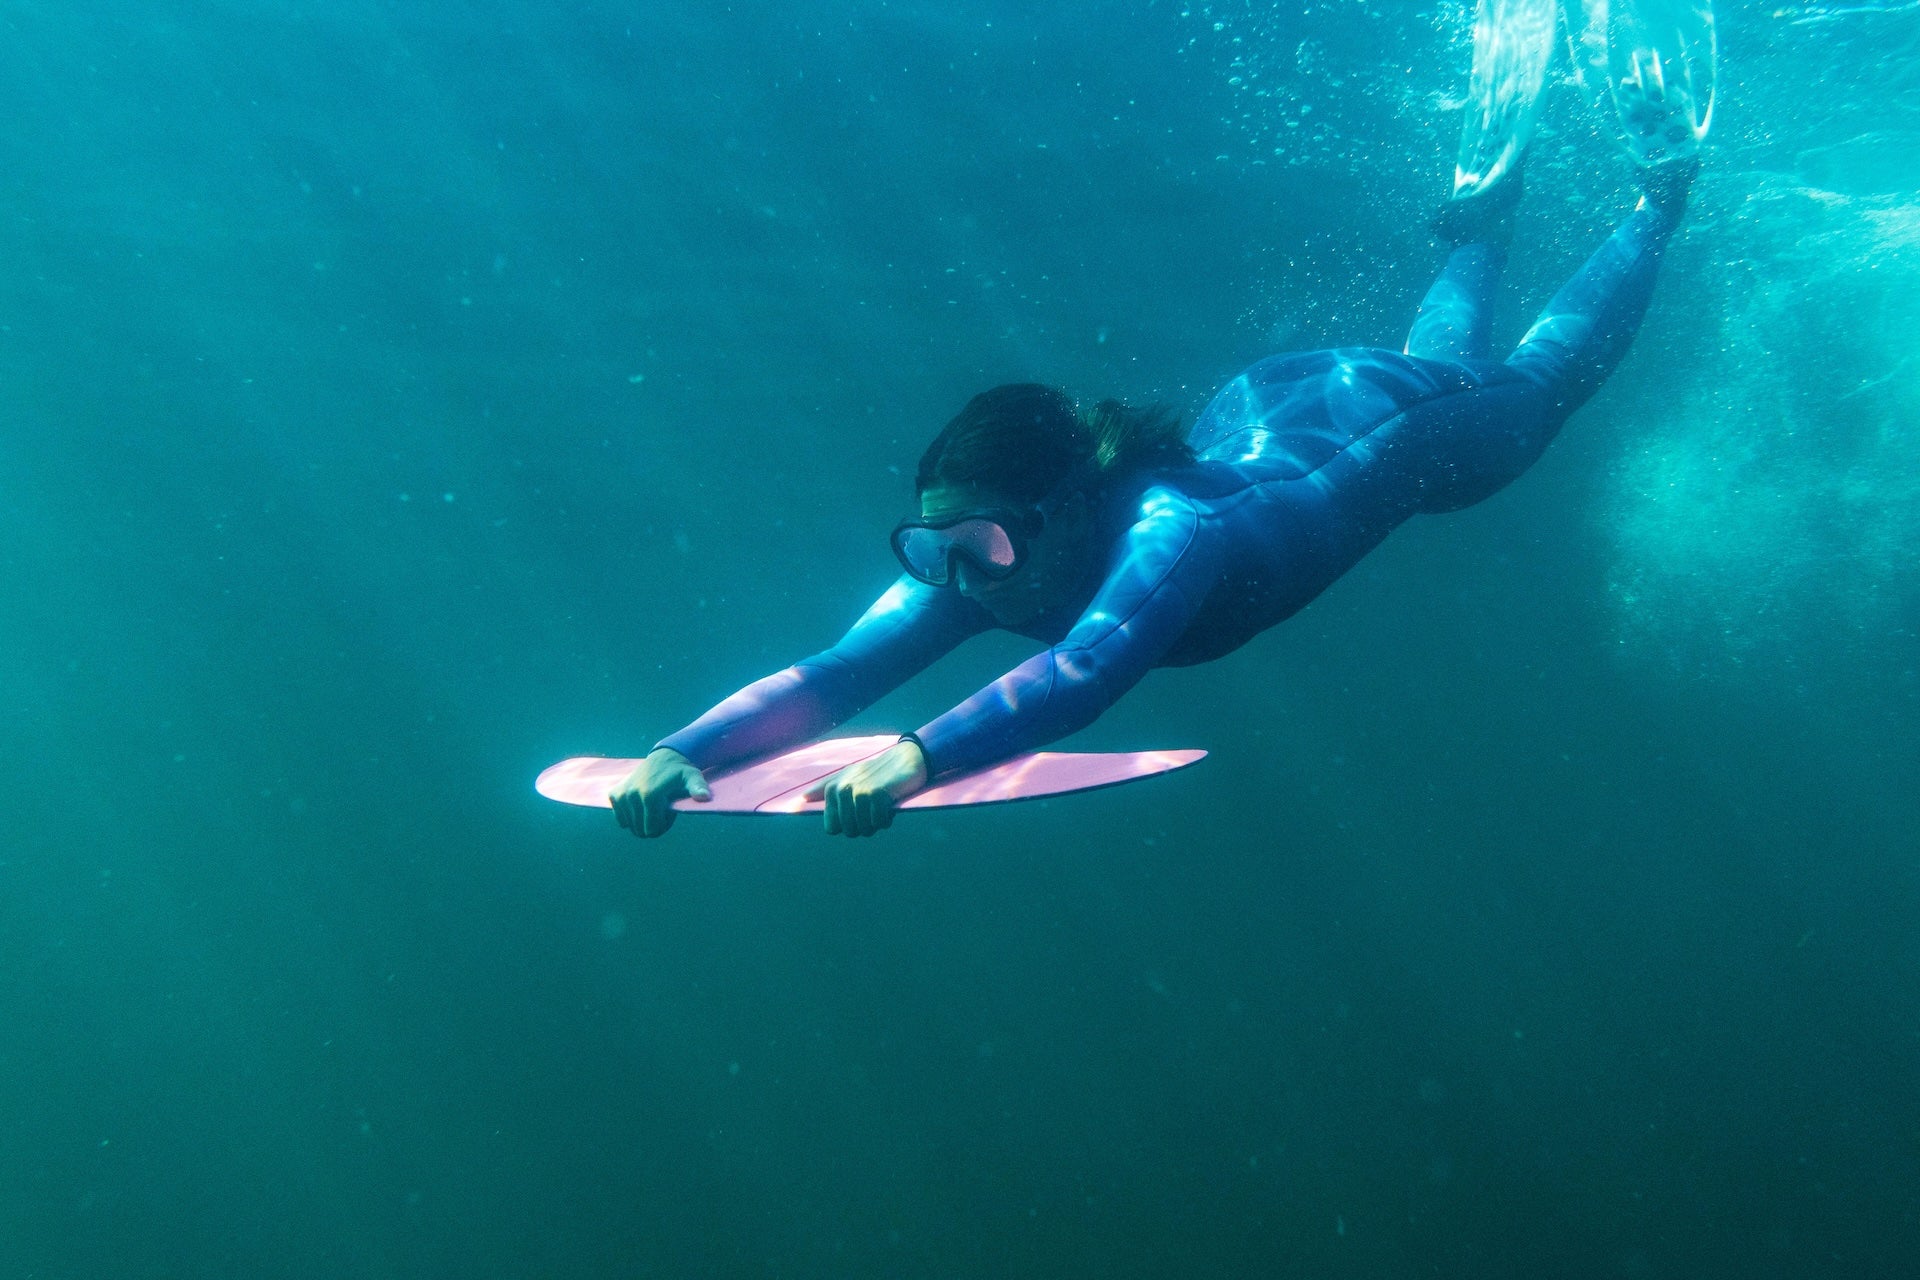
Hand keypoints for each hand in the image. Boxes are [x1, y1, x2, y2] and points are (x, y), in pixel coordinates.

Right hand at [611, 747, 710, 837]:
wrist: (664, 757)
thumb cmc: (680, 772)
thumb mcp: (692, 778)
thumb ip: (698, 788)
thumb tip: (705, 797)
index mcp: (649, 796)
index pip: (653, 830)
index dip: (664, 825)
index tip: (669, 811)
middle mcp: (631, 795)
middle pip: (641, 830)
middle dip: (653, 824)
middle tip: (661, 807)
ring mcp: (621, 795)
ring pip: (630, 826)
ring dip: (643, 819)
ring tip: (652, 803)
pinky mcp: (614, 794)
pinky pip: (620, 819)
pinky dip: (630, 816)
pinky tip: (640, 803)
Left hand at [806, 740, 928, 837]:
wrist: (904, 759)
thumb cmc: (874, 772)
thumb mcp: (846, 776)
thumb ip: (823, 788)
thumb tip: (800, 800)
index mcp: (832, 788)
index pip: (832, 828)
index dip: (847, 825)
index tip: (857, 812)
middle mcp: (842, 789)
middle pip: (848, 831)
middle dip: (863, 827)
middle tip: (872, 810)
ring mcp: (859, 791)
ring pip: (864, 830)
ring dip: (876, 824)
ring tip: (880, 808)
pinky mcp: (877, 794)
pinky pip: (879, 823)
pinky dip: (886, 821)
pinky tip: (889, 807)